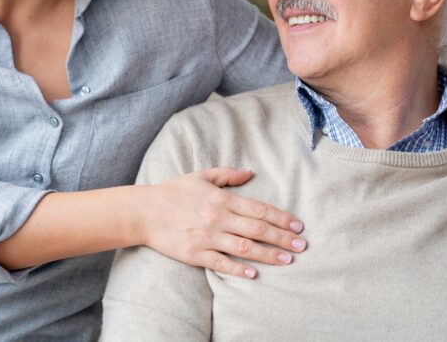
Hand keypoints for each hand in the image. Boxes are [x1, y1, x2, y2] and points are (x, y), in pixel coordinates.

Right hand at [140, 167, 305, 278]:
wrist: (144, 211)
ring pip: (244, 248)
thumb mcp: (201, 176)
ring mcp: (208, 237)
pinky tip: (254, 274)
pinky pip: (221, 263)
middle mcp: (218, 218)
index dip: (281, 218)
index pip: (259, 210)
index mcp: (222, 199)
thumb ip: (227, 174)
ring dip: (268, 254)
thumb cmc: (173, 192)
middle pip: (258, 230)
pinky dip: (238, 269)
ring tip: (287, 259)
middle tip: (302, 245)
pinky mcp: (195, 254)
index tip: (298, 225)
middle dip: (283, 238)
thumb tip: (250, 172)